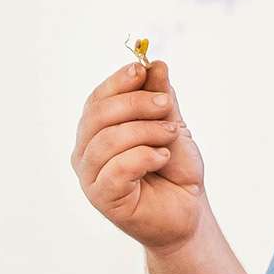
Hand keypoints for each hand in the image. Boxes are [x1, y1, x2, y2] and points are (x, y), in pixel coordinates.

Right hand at [71, 51, 207, 251]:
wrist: (188, 210)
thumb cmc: (175, 170)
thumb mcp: (171, 126)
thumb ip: (161, 98)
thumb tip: (155, 64)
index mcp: (96, 132)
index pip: (97, 99)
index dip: (118, 82)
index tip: (142, 71)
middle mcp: (85, 153)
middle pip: (98, 115)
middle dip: (136, 104)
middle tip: (166, 106)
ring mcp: (90, 177)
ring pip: (107, 140)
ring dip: (146, 131)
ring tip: (171, 136)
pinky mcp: (102, 198)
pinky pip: (116, 168)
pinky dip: (144, 156)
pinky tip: (162, 157)